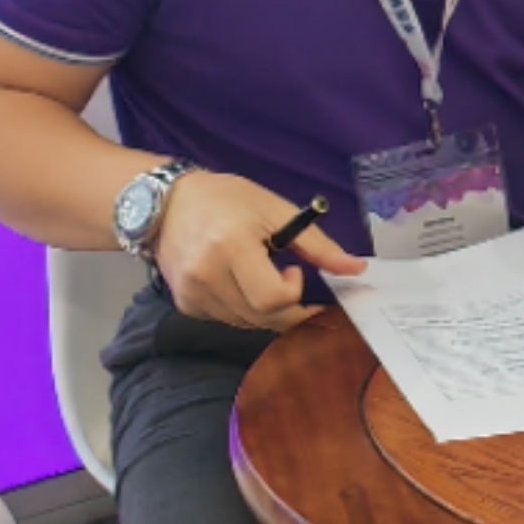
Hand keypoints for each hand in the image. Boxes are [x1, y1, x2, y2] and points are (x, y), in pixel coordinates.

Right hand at [154, 169, 365, 329]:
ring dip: (264, 309)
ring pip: (245, 324)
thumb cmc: (227, 199)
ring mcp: (191, 293)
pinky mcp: (184, 304)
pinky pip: (225, 320)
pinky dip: (241, 309)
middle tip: (290, 283)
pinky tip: (237, 282)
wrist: (165, 203)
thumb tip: (358, 269)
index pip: (272, 298)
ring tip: (259, 276)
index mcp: (231, 245)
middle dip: (286, 308)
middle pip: (261, 317)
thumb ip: (317, 244)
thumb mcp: (275, 210)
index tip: (294, 270)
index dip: (293, 292)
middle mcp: (206, 274)